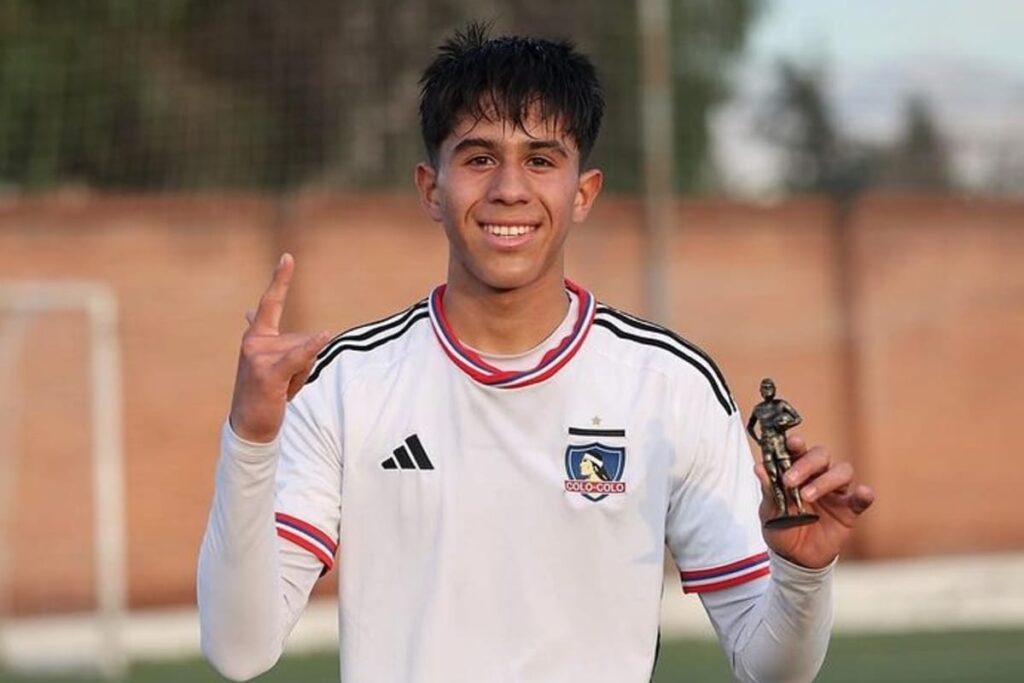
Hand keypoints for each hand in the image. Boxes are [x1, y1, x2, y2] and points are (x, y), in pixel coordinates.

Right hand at [229, 254, 331, 443]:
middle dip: (304, 364)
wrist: (248, 426)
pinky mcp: (269, 374)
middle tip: (282, 383)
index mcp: (256, 336)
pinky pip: (298, 357)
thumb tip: (250, 310)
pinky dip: (312, 349)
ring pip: (307, 354)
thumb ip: (263, 333)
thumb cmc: (261, 391)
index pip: (271, 303)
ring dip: (302, 376)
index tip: (288, 256)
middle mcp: (255, 342)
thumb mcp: (264, 359)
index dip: (280, 279)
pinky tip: (325, 337)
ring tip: (281, 390)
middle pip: (305, 340)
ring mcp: (260, 357)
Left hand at [756, 434, 874, 568]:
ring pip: (842, 472)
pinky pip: (860, 499)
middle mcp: (817, 476)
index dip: (796, 443)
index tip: (792, 442)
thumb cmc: (781, 528)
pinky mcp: (848, 511)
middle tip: (789, 481)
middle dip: (806, 464)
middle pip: (821, 456)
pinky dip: (864, 494)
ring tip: (807, 496)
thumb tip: (758, 467)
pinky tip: (863, 492)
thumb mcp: (769, 511)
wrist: (794, 558)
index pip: (798, 450)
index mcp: (795, 471)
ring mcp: (835, 492)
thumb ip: (768, 489)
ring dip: (826, 481)